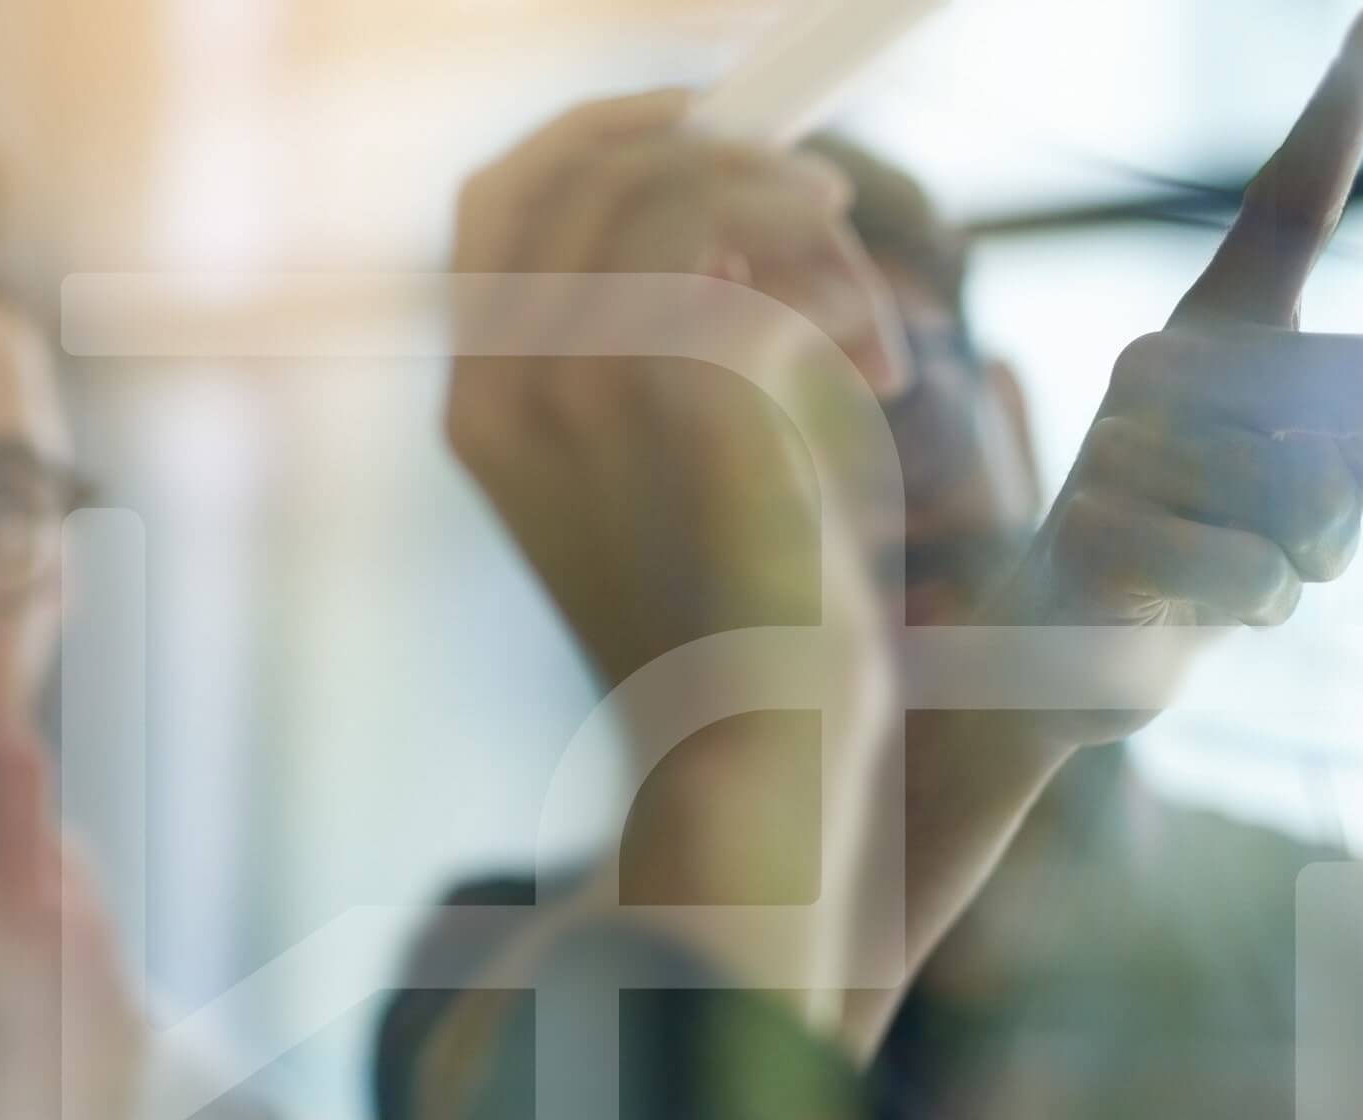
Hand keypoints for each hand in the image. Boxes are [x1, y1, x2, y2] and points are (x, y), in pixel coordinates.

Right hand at [0, 724, 147, 1119]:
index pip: (16, 776)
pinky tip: (34, 1009)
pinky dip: (74, 966)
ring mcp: (121, 980)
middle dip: (16, 833)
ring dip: (48, 900)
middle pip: (57, 842)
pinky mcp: (140, 1034)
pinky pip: (110, 972)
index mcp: (24, 898)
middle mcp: (88, 924)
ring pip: (90, 905)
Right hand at [443, 88, 904, 756]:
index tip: (702, 118)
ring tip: (862, 312)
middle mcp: (505, 390)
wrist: (750, 759)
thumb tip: (734, 212)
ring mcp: (580, 390)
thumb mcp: (662, 471)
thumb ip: (655, 347)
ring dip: (789, 212)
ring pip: (668, 183)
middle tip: (817, 198)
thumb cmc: (729, 628)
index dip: (598, 131)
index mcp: (483, 409)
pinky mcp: (682, 396)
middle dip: (706, 145)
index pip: (497, 201)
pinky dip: (836, 278)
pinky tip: (879, 368)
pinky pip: (753, 247)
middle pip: (573, 166)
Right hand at [994, 6, 1362, 744]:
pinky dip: (1257, 609)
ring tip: (1241, 572)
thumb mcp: (1321, 491)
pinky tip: (1198, 607)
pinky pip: (1255, 570)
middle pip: (1359, 404)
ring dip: (1310, 564)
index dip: (1338, 115)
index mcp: (1217, 335)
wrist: (1068, 659)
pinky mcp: (1095, 527)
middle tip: (1301, 541)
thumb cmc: (1204, 557)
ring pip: (1313, 498)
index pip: (1289, 209)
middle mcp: (1158, 365)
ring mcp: (1118, 443)